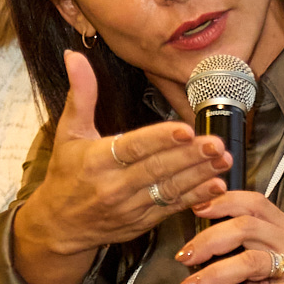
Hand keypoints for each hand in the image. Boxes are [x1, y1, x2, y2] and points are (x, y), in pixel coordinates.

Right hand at [14, 52, 230, 283]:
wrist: (60, 227)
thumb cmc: (65, 175)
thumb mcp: (67, 133)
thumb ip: (80, 95)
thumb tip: (74, 56)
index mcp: (96, 161)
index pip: (132, 148)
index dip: (160, 139)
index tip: (185, 130)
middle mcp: (114, 186)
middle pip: (157, 169)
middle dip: (190, 156)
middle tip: (216, 143)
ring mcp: (130, 207)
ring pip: (169, 189)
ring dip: (200, 175)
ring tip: (223, 160)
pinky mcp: (143, 222)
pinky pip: (172, 208)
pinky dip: (196, 197)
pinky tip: (217, 186)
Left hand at [175, 190, 283, 283]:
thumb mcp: (274, 272)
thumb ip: (247, 258)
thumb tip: (203, 256)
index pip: (254, 203)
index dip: (223, 202)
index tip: (195, 209)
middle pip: (245, 227)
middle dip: (209, 240)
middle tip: (185, 257)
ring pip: (250, 260)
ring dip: (215, 273)